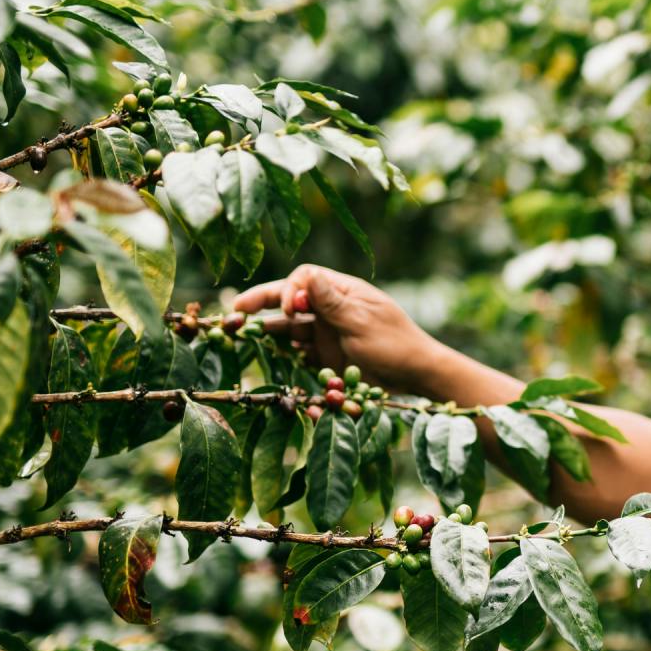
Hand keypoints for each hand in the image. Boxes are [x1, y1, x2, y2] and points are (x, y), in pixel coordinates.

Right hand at [232, 265, 445, 392]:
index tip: (289, 310)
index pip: (304, 278)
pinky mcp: (326, 357)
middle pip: (289, 301)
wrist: (416, 375)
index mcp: (341, 291)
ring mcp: (326, 333)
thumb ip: (331, 302)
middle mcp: (330, 309)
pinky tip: (266, 359)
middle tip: (233, 311)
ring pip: (289, 329)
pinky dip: (284, 356)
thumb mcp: (362, 321)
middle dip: (261, 305)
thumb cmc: (395, 343)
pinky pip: (299, 354)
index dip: (289, 290)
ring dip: (267, 332)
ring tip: (240, 335)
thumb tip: (305, 275)